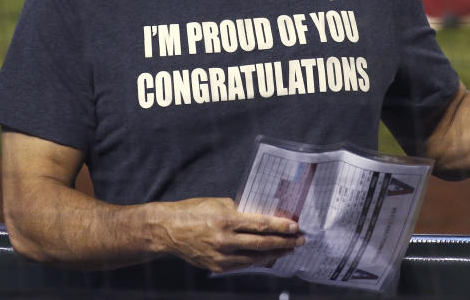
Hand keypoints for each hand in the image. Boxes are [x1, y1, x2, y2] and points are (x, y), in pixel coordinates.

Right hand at [157, 197, 303, 272]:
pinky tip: (269, 256)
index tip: (295, 227)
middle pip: (262, 243)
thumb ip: (240, 210)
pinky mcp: (217, 266)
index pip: (260, 224)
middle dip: (284, 243)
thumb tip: (261, 214)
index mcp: (226, 220)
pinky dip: (258, 260)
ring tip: (289, 250)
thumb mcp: (218, 203)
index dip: (280, 227)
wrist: (168, 230)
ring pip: (255, 257)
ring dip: (275, 253)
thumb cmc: (193, 211)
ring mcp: (221, 256)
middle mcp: (225, 240)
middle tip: (300, 240)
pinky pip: (243, 265)